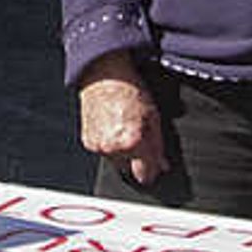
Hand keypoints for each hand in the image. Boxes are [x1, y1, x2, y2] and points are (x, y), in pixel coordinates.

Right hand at [75, 59, 169, 185]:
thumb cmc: (129, 89)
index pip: (144, 176)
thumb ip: (158, 145)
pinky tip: (113, 128)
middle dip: (136, 160)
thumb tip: (162, 165)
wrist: (104, 75)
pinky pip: (103, 153)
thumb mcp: (153, 116)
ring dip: (122, 154)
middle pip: (130, 171)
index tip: (154, 166)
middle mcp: (114, 148)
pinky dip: (109, 146)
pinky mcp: (88, 142)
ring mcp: (99, 146)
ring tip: (125, 130)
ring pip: (116, 163)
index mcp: (132, 142)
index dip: (152, 170)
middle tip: (139, 139)